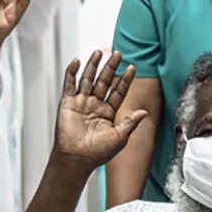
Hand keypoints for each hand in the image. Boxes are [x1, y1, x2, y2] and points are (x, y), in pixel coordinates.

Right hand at [52, 51, 146, 170]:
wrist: (77, 159)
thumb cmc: (97, 153)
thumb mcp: (120, 137)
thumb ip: (131, 123)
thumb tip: (144, 112)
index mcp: (108, 113)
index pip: (118, 92)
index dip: (125, 80)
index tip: (132, 67)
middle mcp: (95, 106)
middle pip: (104, 81)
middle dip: (110, 67)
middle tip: (118, 53)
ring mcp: (81, 103)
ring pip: (88, 79)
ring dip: (93, 65)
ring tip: (98, 52)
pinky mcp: (68, 104)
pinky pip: (69, 85)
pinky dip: (71, 73)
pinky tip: (76, 62)